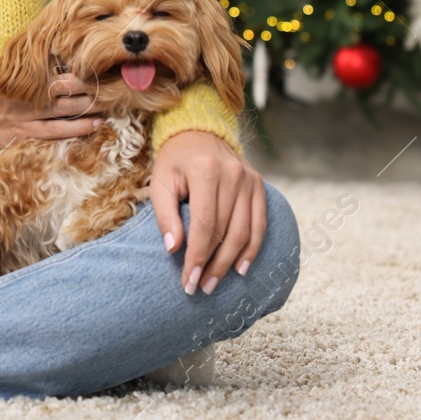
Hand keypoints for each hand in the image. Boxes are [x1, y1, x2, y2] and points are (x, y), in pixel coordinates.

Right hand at [0, 69, 102, 146]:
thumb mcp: (6, 70)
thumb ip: (28, 62)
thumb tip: (55, 48)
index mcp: (26, 78)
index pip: (58, 70)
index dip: (80, 68)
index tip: (99, 63)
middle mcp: (31, 96)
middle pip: (67, 89)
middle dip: (90, 86)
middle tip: (112, 83)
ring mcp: (30, 116)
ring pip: (67, 111)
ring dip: (91, 107)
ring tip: (110, 103)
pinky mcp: (27, 134)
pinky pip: (57, 131)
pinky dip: (77, 128)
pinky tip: (94, 124)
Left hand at [149, 130, 265, 295]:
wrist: (198, 133)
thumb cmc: (174, 162)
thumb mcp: (160, 183)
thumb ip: (165, 215)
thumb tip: (173, 249)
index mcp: (206, 171)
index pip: (204, 225)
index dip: (197, 257)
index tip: (188, 282)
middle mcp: (233, 174)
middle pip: (226, 231)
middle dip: (213, 265)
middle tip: (201, 289)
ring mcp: (250, 179)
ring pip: (245, 231)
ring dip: (231, 262)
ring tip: (215, 283)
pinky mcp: (259, 184)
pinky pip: (260, 223)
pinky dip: (253, 248)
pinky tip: (241, 268)